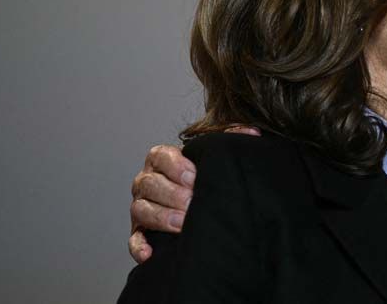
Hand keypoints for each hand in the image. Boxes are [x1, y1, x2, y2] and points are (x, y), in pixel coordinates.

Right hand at [128, 126, 259, 262]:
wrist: (196, 198)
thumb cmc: (203, 174)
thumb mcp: (213, 155)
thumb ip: (229, 140)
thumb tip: (252, 132)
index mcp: (161, 159)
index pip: (160, 156)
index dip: (175, 166)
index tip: (195, 176)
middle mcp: (146, 181)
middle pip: (149, 184)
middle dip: (172, 193)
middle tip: (193, 202)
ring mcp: (141, 206)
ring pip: (141, 209)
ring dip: (161, 217)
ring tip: (183, 223)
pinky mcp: (139, 231)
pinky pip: (134, 239)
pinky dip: (140, 247)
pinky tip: (152, 253)